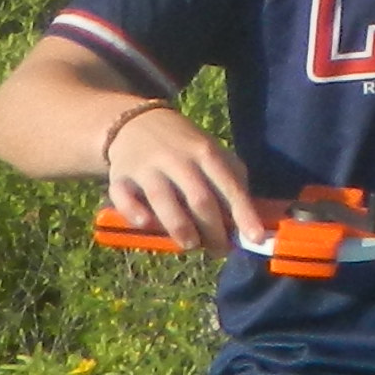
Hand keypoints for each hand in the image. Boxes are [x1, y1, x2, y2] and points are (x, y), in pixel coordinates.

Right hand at [106, 109, 258, 254]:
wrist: (137, 124)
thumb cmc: (186, 148)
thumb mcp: (214, 153)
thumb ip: (233, 181)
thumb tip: (253, 220)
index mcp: (206, 152)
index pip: (229, 185)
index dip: (244, 214)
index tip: (256, 239)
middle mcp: (177, 158)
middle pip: (199, 199)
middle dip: (213, 231)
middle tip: (219, 250)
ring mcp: (146, 167)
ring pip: (164, 201)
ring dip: (180, 229)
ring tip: (191, 245)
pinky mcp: (119, 176)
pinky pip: (124, 199)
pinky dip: (135, 214)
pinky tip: (147, 225)